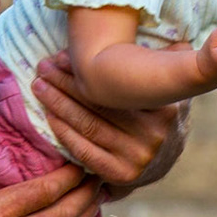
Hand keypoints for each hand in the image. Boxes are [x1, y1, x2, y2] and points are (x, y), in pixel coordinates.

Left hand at [33, 52, 184, 196]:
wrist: (163, 161)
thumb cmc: (158, 113)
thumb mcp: (172, 85)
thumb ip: (174, 60)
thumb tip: (177, 41)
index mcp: (166, 108)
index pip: (117, 86)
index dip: (86, 68)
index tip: (61, 56)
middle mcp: (154, 134)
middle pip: (100, 104)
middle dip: (66, 83)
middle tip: (43, 67)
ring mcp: (139, 157)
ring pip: (89, 126)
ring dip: (59, 104)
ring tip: (39, 86)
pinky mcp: (123, 176)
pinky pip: (86, 151)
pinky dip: (64, 132)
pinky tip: (49, 116)